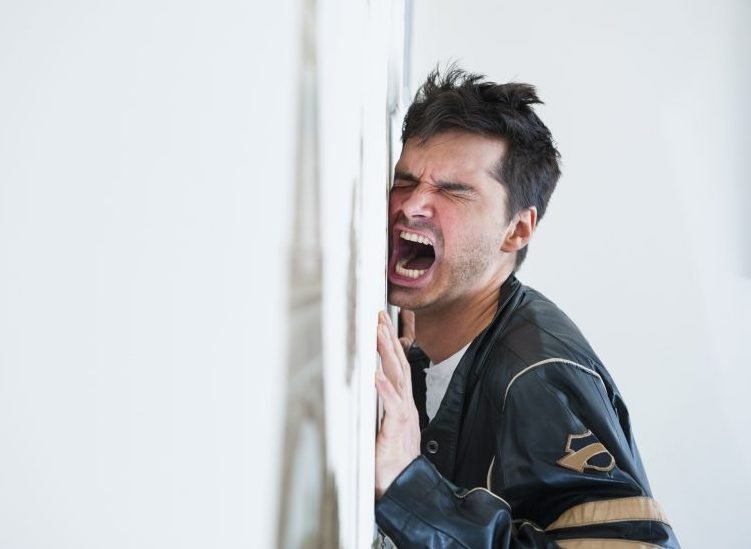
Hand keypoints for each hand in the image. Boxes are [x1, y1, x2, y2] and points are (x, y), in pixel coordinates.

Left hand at [375, 311, 420, 499]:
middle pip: (399, 366)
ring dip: (388, 355)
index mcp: (401, 406)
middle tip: (379, 317)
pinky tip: (376, 374)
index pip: (397, 369)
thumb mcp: (381, 431)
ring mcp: (404, 417)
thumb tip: (363, 392)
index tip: (381, 325)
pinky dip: (385, 389)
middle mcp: (405, 407)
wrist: (405, 491)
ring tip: (378, 333)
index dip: (391, 346)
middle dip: (389, 340)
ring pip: (398, 378)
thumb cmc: (390, 465)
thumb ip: (376, 411)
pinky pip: (392, 406)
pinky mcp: (397, 431)